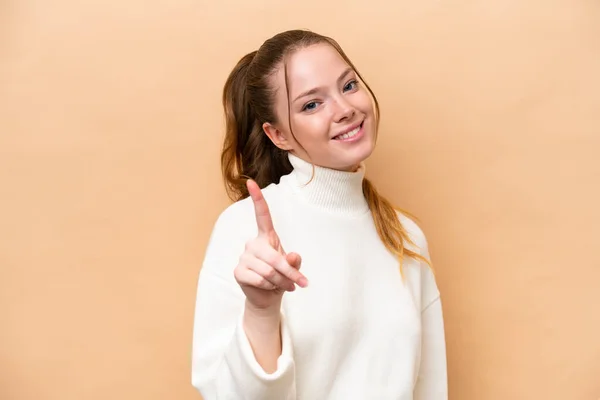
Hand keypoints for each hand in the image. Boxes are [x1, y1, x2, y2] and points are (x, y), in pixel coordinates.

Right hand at [233, 179, 307, 310]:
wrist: (267, 296)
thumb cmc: (281, 277)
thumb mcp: (293, 267)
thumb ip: (294, 261)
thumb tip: (292, 258)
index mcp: (266, 236)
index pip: (261, 215)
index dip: (257, 198)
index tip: (250, 182)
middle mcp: (253, 243)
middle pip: (274, 257)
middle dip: (290, 273)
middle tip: (301, 284)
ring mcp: (244, 257)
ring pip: (268, 271)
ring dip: (281, 281)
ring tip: (286, 286)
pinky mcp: (238, 272)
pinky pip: (259, 279)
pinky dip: (270, 286)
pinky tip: (270, 287)